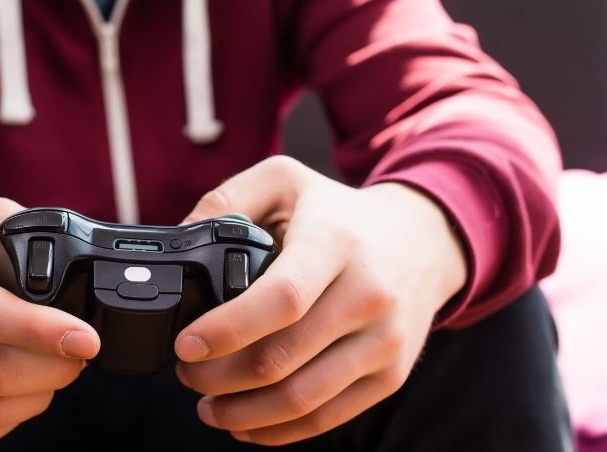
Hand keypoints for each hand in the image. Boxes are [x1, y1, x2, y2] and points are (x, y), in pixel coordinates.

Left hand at [174, 156, 466, 444]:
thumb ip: (228, 199)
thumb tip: (182, 236)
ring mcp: (383, 341)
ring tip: (206, 404)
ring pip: (303, 398)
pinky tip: (245, 423)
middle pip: (283, 358)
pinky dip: (279, 430)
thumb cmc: (340, 214)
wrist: (424, 241)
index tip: (186, 345)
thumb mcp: (285, 180)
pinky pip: (329, 418)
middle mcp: (367, 294)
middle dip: (218, 376)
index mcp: (335, 243)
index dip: (228, 330)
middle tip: (186, 373)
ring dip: (242, 412)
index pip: (282, 298)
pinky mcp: (391, 375)